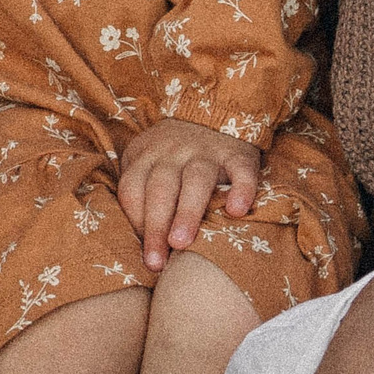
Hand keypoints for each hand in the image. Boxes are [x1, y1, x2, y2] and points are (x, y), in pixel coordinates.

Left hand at [117, 119, 261, 271]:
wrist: (213, 111)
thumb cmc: (174, 152)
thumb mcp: (147, 160)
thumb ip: (139, 191)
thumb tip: (137, 243)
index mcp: (147, 155)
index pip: (132, 188)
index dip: (135, 222)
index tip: (143, 256)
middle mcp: (174, 151)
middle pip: (160, 187)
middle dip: (155, 225)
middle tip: (157, 262)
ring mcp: (206, 151)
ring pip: (195, 179)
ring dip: (187, 211)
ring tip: (182, 243)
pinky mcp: (237, 153)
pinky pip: (240, 170)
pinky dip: (241, 189)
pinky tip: (236, 212)